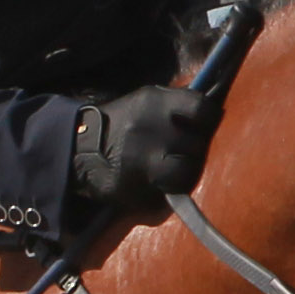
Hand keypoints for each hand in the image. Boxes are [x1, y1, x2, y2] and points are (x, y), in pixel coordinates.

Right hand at [69, 81, 224, 217]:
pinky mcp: (136, 188)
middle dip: (194, 150)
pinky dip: (170, 189)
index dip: (209, 120)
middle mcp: (151, 130)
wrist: (79, 148)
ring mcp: (143, 161)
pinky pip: (169, 193)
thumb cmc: (122, 123)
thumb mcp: (147, 101)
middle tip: (181, 151)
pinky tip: (161, 182)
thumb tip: (215, 108)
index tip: (203, 125)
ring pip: (188, 172)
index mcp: (155, 103)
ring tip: (172, 168)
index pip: (202, 109)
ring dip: (186, 172)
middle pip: (198, 145)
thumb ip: (178, 104)